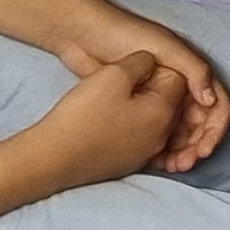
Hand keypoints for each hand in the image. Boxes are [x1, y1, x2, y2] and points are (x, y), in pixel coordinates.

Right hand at [23, 51, 181, 190]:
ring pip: (151, 121)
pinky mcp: (124, 166)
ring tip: (110, 101)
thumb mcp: (115, 74)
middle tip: (121, 83)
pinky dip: (128, 128)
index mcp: (164, 114)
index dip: (155, 70)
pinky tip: (105, 121)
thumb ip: (142, 62)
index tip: (132, 70)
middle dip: (151, 90)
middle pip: (167, 103)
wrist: (51, 157)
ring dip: (138, 109)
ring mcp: (142, 156)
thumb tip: (151, 63)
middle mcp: (160, 138)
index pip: (178, 82)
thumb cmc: (84, 114)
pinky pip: (137, 139)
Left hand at [58, 11, 229, 172]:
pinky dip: (161, 151)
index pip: (216, 103)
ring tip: (171, 168)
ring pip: (179, 133)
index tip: (203, 151)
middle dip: (197, 145)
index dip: (215, 129)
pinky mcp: (138, 109)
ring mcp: (158, 99)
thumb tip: (210, 100)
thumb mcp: (163, 47)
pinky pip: (157, 135)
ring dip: (181, 152)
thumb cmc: (125, 35)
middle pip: (199, 124)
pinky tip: (155, 163)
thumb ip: (192, 69)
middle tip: (184, 165)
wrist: (84, 37)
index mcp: (190, 72)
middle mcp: (179, 86)